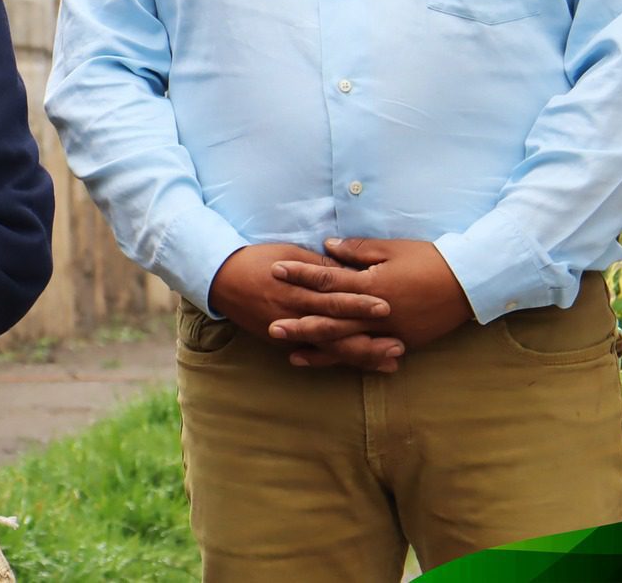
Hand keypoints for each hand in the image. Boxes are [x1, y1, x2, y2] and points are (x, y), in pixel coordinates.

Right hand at [208, 243, 403, 372]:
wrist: (221, 278)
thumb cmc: (258, 260)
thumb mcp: (290, 254)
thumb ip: (320, 265)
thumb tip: (352, 269)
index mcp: (297, 287)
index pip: (334, 296)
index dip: (360, 302)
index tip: (387, 306)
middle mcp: (294, 313)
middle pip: (336, 329)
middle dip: (368, 339)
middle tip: (399, 345)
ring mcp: (288, 331)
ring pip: (329, 348)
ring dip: (361, 356)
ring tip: (390, 362)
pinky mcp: (283, 342)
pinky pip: (314, 354)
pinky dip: (338, 360)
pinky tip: (359, 367)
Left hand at [271, 237, 472, 354]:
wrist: (469, 284)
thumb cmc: (430, 260)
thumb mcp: (392, 248)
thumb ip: (357, 250)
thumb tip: (327, 247)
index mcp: (371, 284)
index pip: (327, 278)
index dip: (300, 274)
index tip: (275, 270)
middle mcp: (376, 312)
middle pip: (330, 318)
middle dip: (299, 323)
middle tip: (270, 326)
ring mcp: (389, 331)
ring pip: (346, 343)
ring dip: (318, 349)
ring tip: (290, 353)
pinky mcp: (401, 343)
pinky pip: (369, 354)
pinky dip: (348, 360)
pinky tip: (332, 363)